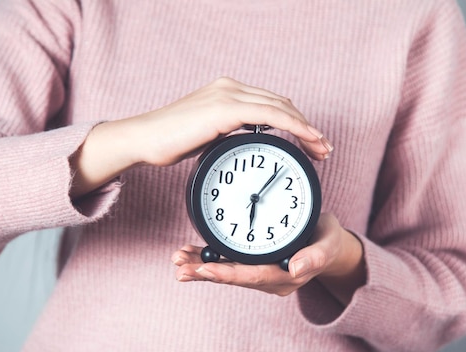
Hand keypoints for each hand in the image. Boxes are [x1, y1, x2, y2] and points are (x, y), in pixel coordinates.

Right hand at [69, 77, 332, 196]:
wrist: (143, 139)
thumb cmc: (169, 141)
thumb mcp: (206, 135)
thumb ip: (228, 134)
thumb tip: (246, 144)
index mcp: (226, 92)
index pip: (271, 103)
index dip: (295, 121)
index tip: (309, 142)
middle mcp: (230, 87)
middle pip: (281, 103)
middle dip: (306, 126)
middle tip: (322, 148)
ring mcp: (228, 94)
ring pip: (281, 107)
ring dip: (306, 128)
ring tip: (320, 149)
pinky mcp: (225, 107)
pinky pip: (270, 114)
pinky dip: (293, 126)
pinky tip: (306, 139)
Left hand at [171, 214, 365, 302]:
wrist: (327, 242)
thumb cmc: (328, 239)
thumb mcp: (329, 243)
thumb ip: (316, 256)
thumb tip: (296, 269)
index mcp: (286, 277)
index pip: (253, 277)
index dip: (227, 273)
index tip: (205, 268)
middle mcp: (270, 280)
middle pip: (233, 277)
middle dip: (205, 272)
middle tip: (180, 267)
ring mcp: (260, 273)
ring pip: (227, 271)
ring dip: (201, 266)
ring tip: (177, 260)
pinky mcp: (253, 263)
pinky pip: (228, 263)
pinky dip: (207, 257)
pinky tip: (188, 254)